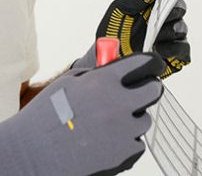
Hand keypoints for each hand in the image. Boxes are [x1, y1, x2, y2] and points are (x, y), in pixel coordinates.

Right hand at [0, 53, 164, 175]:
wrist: (31, 154)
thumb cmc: (45, 118)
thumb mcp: (70, 82)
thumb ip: (97, 74)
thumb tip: (115, 69)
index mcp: (105, 82)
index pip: (143, 63)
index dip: (149, 63)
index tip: (151, 65)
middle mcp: (118, 104)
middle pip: (154, 91)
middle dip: (148, 89)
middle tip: (140, 92)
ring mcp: (122, 131)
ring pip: (144, 120)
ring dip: (134, 118)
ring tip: (114, 122)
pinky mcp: (122, 155)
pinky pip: (137, 143)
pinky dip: (128, 141)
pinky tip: (111, 139)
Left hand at [75, 0, 189, 78]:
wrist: (108, 66)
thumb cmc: (112, 37)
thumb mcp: (119, 11)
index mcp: (152, 6)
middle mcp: (164, 20)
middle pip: (180, 7)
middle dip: (171, 11)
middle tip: (157, 18)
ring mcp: (170, 39)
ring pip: (182, 28)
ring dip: (169, 32)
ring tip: (153, 39)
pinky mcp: (175, 58)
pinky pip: (184, 48)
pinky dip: (173, 48)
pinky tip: (158, 51)